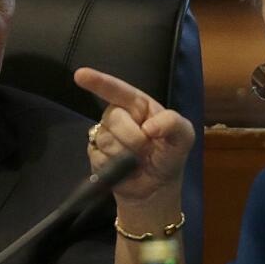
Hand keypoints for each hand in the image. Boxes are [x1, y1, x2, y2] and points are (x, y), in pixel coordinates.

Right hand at [73, 67, 194, 206]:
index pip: (117, 89)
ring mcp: (105, 135)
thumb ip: (173, 123)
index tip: (80, 75)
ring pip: (106, 139)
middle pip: (114, 116)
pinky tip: (125, 169)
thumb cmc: (169, 156)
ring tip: (138, 161)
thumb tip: (148, 127)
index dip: (99, 81)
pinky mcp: (95, 155)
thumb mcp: (183, 137)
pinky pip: (99, 157)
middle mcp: (118, 116)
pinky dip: (115, 166)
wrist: (157, 188)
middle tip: (148, 150)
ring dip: (126, 154)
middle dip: (133, 136)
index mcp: (138, 105)